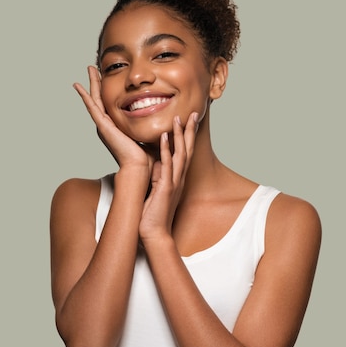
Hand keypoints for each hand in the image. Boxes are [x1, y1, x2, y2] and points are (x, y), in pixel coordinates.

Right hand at [73, 66, 153, 171]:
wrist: (139, 168)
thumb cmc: (145, 157)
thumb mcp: (146, 134)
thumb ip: (150, 124)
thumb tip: (161, 115)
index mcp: (116, 127)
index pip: (110, 103)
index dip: (108, 89)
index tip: (107, 76)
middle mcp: (107, 125)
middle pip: (100, 98)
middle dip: (97, 82)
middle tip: (93, 68)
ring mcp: (103, 125)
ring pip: (95, 99)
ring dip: (91, 83)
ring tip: (89, 69)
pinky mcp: (102, 126)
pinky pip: (92, 107)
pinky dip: (84, 96)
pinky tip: (78, 86)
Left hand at [139, 112, 198, 240]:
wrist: (154, 234)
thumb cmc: (153, 214)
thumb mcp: (157, 190)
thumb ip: (159, 176)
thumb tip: (155, 162)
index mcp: (177, 178)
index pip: (185, 153)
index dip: (187, 136)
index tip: (188, 120)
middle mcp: (179, 178)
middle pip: (187, 150)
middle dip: (189, 131)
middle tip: (192, 113)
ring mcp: (174, 183)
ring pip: (180, 155)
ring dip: (180, 136)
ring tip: (178, 118)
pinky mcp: (166, 188)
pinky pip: (167, 166)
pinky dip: (167, 150)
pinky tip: (165, 137)